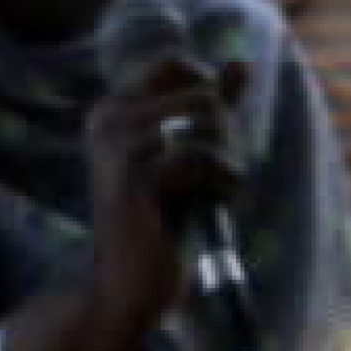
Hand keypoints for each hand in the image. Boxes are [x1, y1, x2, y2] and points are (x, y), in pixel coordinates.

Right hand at [83, 54, 247, 331]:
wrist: (128, 287)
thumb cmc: (163, 221)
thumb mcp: (188, 154)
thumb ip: (211, 107)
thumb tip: (241, 63)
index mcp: (113, 110)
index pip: (176, 64)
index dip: (210, 94)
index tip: (208, 140)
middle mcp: (109, 120)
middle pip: (202, 95)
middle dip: (225, 135)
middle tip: (215, 177)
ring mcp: (119, 147)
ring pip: (207, 122)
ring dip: (227, 160)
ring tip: (213, 192)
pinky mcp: (136, 179)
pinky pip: (203, 158)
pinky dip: (224, 181)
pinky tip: (213, 204)